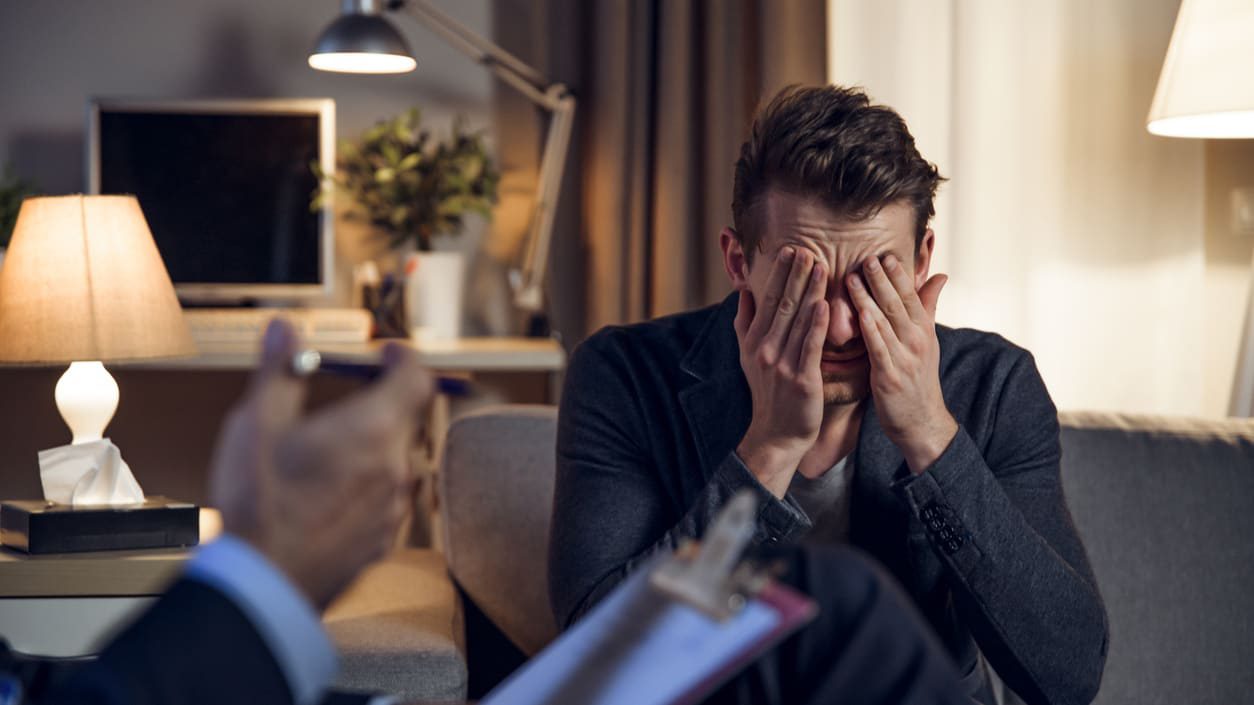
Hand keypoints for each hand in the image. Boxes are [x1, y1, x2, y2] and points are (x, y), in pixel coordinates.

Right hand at [209, 319, 433, 608]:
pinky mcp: (383, 541)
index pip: (417, 379)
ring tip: (335, 450)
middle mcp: (396, 468)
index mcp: (373, 429)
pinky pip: (388, 501)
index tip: (386, 352)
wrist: (261, 584)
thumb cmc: (257, 501)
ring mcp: (393, 509)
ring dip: (377, 448)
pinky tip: (331, 495)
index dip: (404, 359)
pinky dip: (370, 487)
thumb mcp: (256, 423)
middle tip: (349, 398)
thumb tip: (284, 327)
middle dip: (383, 402)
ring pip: (399, 463)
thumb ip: (278, 371)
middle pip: (407, 420)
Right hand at [734, 247, 829, 496]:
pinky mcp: (801, 379)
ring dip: (809, 291)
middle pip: (782, 304)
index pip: (768, 299)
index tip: (789, 250)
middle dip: (795, 275)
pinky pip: (810, 347)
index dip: (779, 274)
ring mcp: (782, 364)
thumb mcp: (747, 356)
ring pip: (797, 320)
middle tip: (807, 248)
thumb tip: (744, 292)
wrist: (777, 433)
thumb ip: (745, 323)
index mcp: (754, 340)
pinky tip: (825, 305)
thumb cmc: (768, 392)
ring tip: (820, 266)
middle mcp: (764, 349)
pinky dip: (817, 325)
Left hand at [847, 254, 956, 473]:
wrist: (921, 421)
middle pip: (897, 303)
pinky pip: (878, 348)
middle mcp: (916, 340)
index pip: (910, 295)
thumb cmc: (919, 377)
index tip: (884, 254)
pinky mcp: (889, 376)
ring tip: (852, 277)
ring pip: (885, 322)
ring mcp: (904, 358)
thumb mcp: (928, 339)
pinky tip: (859, 314)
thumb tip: (941, 275)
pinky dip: (869, 329)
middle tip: (865, 257)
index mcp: (923, 329)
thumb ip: (929, 306)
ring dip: (868, 298)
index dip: (898, 274)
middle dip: (881, 279)